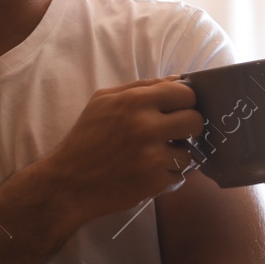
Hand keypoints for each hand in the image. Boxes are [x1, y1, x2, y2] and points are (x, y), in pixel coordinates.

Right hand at [35, 75, 204, 221]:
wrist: (68, 183)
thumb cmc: (86, 138)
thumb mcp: (104, 100)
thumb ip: (143, 86)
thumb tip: (179, 79)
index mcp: (134, 101)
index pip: (186, 93)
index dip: (184, 102)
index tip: (177, 109)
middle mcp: (146, 127)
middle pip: (196, 121)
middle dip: (187, 127)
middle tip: (171, 133)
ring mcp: (152, 157)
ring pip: (190, 152)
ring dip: (176, 155)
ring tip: (154, 155)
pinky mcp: (154, 182)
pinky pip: (178, 175)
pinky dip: (166, 175)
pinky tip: (146, 173)